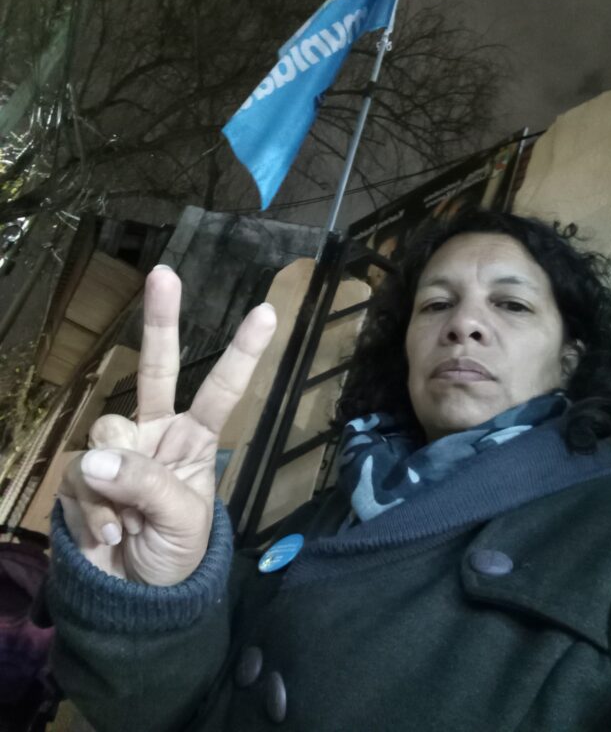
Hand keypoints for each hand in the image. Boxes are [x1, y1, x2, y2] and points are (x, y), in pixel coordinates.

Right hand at [58, 265, 276, 584]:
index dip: (241, 353)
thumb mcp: (181, 523)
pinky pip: (78, 475)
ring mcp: (118, 450)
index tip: (267, 312)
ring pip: (107, 431)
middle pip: (158, 369)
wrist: (133, 602)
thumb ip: (146, 485)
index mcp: (195, 440)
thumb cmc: (175, 557)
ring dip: (116, 484)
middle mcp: (156, 432)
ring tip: (130, 523)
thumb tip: (96, 458)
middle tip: (165, 274)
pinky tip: (106, 535)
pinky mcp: (82, 474)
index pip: (222, 390)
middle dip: (161, 321)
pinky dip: (91, 510)